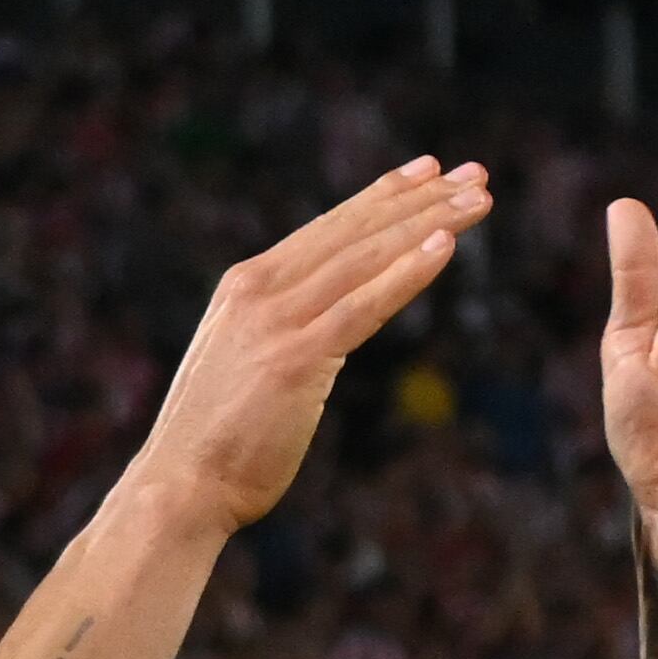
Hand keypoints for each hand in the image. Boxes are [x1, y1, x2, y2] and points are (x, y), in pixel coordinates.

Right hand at [120, 158, 491, 539]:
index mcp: (244, 288)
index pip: (327, 229)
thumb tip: (333, 327)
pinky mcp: (295, 360)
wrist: (179, 488)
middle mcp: (257, 293)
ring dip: (428, 224)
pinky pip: (363, 307)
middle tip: (476, 174)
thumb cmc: (215, 441)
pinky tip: (445, 247)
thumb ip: (284, 332)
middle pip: (353, 232)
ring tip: (478, 199)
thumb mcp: (245, 364)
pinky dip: (405, 274)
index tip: (428, 171)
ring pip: (365, 259)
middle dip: (419, 199)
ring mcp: (274, 324)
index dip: (381, 196)